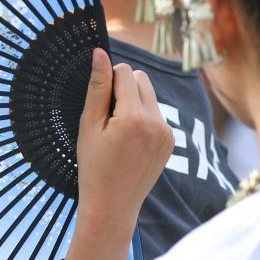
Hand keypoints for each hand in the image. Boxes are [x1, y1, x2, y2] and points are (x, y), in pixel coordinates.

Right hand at [76, 49, 172, 233]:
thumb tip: (100, 53)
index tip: (99, 104)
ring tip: (118, 131)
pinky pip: (156, 114)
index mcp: (134, 117)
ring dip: (133, 102)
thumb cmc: (93, 167)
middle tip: (107, 117)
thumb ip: (97, 87)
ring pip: (150, 95)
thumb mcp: (89, 125)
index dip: (108, 81)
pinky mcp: (170, 142)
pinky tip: (129, 142)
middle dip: (123, 88)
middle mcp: (156, 122)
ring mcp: (167, 133)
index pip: (125, 72)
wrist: (112, 206)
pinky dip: (143, 118)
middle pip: (141, 79)